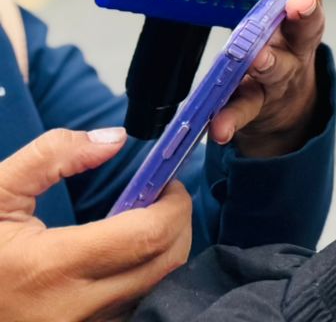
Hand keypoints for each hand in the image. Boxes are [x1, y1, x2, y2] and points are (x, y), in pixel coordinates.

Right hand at [0, 127, 190, 321]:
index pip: (148, 236)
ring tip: (138, 226)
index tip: (165, 183)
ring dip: (161, 254)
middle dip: (175, 224)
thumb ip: (52, 156)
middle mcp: (70, 311)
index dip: (171, 203)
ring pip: (154, 291)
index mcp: (49, 269)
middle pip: (164, 264)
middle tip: (159, 199)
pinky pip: (132, 310)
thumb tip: (113, 140)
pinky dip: (141, 282)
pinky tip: (120, 260)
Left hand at [213, 0, 326, 157]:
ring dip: (270, 61)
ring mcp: (282, 77)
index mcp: (298, 11)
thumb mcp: (269, 10)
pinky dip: (233, 118)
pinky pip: (247, 111)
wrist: (286, 104)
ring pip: (280, 68)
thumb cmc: (272, 43)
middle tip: (297, 5)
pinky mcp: (260, 107)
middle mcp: (298, 44)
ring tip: (258, 58)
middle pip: (308, 26)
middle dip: (304, 13)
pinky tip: (219, 127)